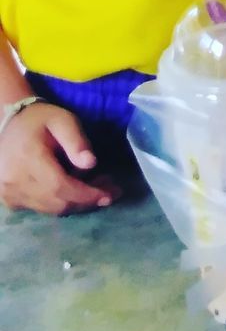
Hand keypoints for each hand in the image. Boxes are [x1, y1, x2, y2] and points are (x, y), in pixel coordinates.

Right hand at [0, 102, 120, 214]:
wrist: (9, 125)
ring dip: (77, 203)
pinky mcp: (10, 199)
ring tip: (97, 187)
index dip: (86, 195)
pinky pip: (41, 208)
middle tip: (110, 190)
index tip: (110, 195)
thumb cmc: (40, 120)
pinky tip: (76, 189)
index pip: (59, 187)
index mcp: (28, 159)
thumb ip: (77, 141)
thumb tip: (91, 163)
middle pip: (57, 203)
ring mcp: (9, 193)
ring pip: (50, 209)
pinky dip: (62, 203)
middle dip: (87, 200)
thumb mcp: (63, 120)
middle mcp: (15, 181)